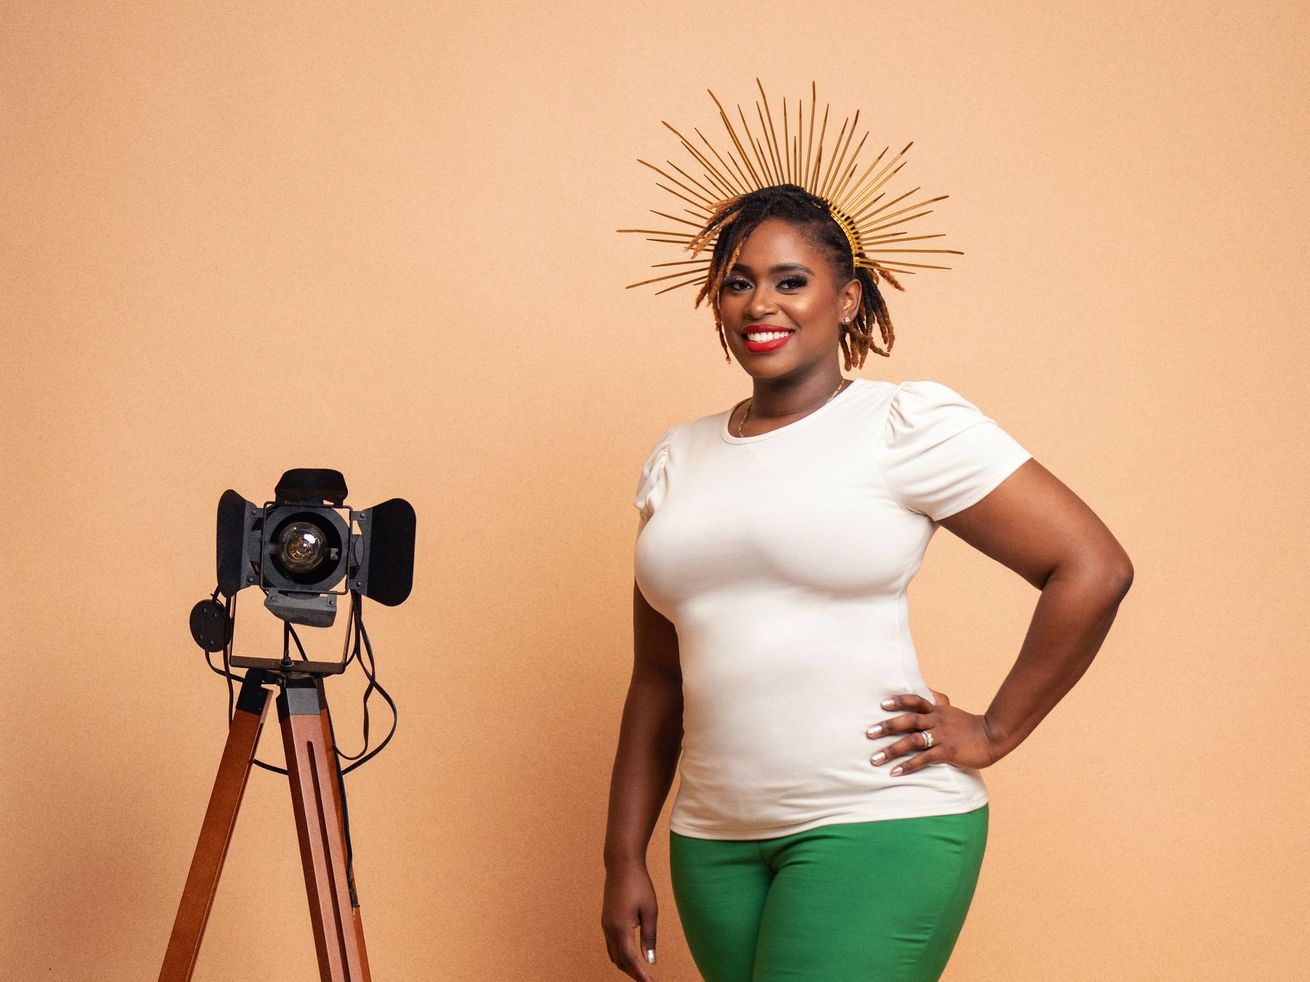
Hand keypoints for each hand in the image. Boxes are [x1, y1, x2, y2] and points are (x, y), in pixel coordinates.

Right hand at [601, 864, 658, 980]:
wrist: (621, 865)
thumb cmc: (639, 885)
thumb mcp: (650, 911)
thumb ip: (649, 937)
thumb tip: (651, 960)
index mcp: (621, 928)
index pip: (630, 960)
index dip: (640, 975)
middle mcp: (610, 929)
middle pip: (619, 961)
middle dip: (633, 973)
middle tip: (648, 980)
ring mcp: (605, 925)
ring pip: (613, 954)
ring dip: (626, 966)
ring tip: (641, 971)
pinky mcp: (606, 920)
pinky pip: (610, 945)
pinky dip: (620, 955)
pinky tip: (631, 955)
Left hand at [866, 689, 1002, 775]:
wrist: (993, 737)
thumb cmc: (970, 727)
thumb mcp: (952, 712)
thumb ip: (939, 702)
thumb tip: (929, 691)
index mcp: (937, 710)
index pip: (915, 700)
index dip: (898, 700)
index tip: (882, 704)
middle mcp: (937, 721)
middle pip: (908, 720)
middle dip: (887, 726)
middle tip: (868, 733)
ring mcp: (942, 736)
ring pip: (912, 740)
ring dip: (892, 750)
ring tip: (875, 759)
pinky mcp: (948, 752)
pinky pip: (924, 758)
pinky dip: (908, 765)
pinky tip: (895, 772)